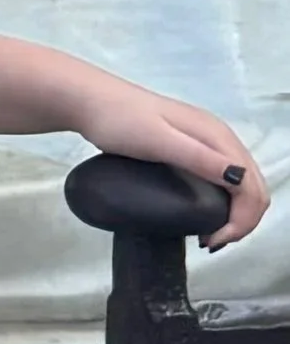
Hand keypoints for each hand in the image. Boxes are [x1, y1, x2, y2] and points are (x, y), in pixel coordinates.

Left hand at [70, 73, 271, 248]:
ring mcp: (206, 140)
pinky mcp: (192, 146)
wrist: (90, 101)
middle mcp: (219, 137)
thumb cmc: (120, 122)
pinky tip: (204, 214)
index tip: (211, 241)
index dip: (242, 219)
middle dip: (243, 220)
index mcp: (217, 136)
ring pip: (242, 182)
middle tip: (212, 242)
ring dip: (237, 212)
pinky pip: (223, 178)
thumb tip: (239, 178)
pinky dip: (225, 201)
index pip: (251, 185)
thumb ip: (199, 158)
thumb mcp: (159, 141)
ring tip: (209, 234)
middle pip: (253, 185)